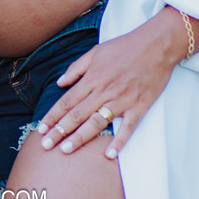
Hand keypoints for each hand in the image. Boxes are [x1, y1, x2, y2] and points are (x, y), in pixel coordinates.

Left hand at [35, 10, 182, 158]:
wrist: (157, 44)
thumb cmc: (126, 46)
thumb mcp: (96, 51)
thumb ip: (76, 68)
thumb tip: (60, 82)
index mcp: (92, 78)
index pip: (67, 101)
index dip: (52, 116)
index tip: (41, 129)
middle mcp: (104, 91)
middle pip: (77, 115)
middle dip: (59, 131)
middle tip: (46, 146)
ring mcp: (122, 100)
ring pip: (97, 123)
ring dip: (80, 138)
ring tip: (66, 150)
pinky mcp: (139, 106)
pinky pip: (127, 127)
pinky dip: (118, 141)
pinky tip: (108, 154)